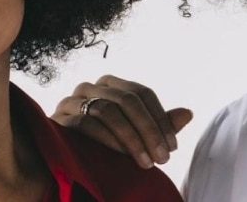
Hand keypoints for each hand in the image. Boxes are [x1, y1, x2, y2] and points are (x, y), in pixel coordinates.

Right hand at [51, 74, 193, 168]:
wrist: (65, 161)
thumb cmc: (102, 146)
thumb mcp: (135, 137)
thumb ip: (158, 125)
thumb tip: (188, 113)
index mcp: (110, 85)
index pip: (142, 92)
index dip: (160, 118)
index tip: (172, 146)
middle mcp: (89, 87)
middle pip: (127, 99)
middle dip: (149, 129)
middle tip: (163, 157)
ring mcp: (71, 101)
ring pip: (107, 110)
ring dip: (131, 137)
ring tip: (145, 161)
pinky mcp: (58, 120)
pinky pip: (85, 124)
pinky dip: (107, 139)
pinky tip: (121, 155)